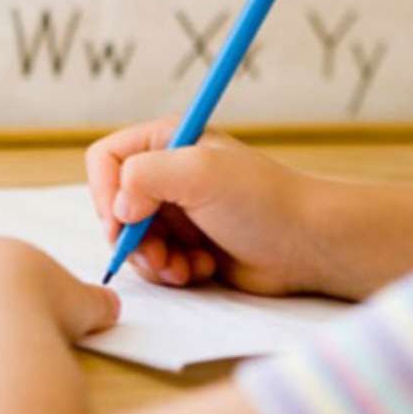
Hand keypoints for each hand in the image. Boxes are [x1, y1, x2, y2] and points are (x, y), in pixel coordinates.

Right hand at [87, 117, 328, 295]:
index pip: (105, 160)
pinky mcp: (188, 244)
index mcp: (166, 142)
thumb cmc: (263, 201)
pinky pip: (156, 263)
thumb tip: (118, 208)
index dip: (105, 193)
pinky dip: (174, 271)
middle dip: (132, 239)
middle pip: (114, 207)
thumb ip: (144, 175)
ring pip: (132, 241)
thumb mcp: (200, 172)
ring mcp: (177, 211)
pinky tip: (202, 269)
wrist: (308, 244)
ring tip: (185, 267)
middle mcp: (168, 174)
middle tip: (158, 256)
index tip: (125, 222)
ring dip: (154, 260)